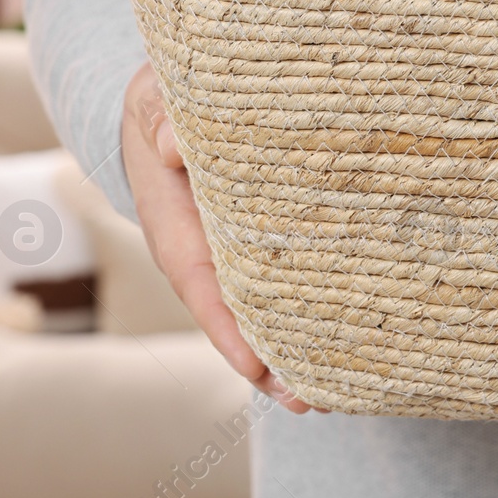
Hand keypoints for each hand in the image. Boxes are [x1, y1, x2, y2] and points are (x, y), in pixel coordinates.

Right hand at [121, 62, 313, 413]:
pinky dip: (304, 312)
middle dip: (269, 360)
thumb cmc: (164, 98)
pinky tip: (344, 343)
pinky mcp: (258, 242)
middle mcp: (202, 250)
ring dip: (291, 351)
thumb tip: (178, 148)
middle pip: (235, 315)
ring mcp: (230, 251)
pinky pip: (280, 282)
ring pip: (260, 309)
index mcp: (174, 224)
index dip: (226, 326)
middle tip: (312, 399)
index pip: (199, 283)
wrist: (169, 99)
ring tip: (334, 395)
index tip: (255, 365)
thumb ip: (160, 122)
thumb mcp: (153, 101)